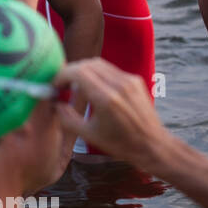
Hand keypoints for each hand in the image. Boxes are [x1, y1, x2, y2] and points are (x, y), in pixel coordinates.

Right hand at [53, 59, 167, 163]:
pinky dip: (97, 73)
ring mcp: (129, 80)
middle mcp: (118, 84)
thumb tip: (55, 104)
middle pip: (87, 64)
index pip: (78, 72)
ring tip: (76, 84)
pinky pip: (110, 69)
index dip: (62, 75)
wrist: (153, 144)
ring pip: (99, 64)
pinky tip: (94, 87)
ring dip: (83, 70)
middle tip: (62, 84)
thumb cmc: (121, 144)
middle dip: (71, 71)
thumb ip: (67, 118)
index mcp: (106, 98)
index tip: (55, 85)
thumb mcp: (89, 135)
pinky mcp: (135, 80)